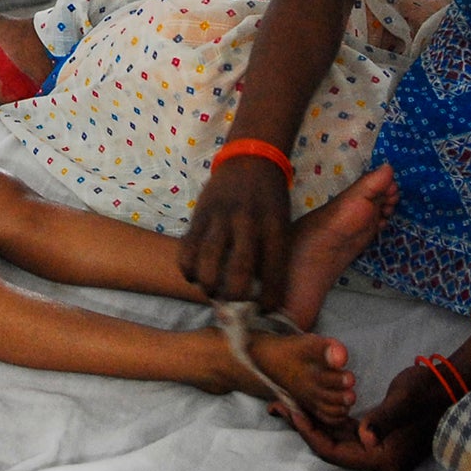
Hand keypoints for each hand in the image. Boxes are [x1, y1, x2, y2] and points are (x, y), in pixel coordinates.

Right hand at [178, 156, 293, 305]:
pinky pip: (188, 246)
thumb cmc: (271, 199)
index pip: (274, 271)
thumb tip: (265, 295)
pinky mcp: (200, 213)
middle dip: (235, 298)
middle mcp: (248, 222)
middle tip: (233, 306)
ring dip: (208, 284)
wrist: (250, 159)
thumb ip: (272, 253)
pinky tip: (193, 275)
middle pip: (239, 270)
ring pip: (209, 259)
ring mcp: (221, 216)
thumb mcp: (282, 222)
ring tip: (211, 292)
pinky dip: (188, 267)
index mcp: (274, 226)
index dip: (269, 298)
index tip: (263, 310)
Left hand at [284, 363, 446, 470]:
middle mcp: (379, 457)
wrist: (447, 384)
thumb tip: (364, 436)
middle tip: (279, 408)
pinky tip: (310, 404)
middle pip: (333, 449)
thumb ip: (383, 420)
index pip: (338, 454)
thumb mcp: (404, 402)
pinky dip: (328, 418)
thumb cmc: (427, 392)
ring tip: (288, 404)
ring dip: (315, 422)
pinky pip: (346, 430)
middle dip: (306, 428)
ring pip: (337, 439)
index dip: (312, 435)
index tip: (292, 414)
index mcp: (385, 457)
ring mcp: (378, 446)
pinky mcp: (377, 433)